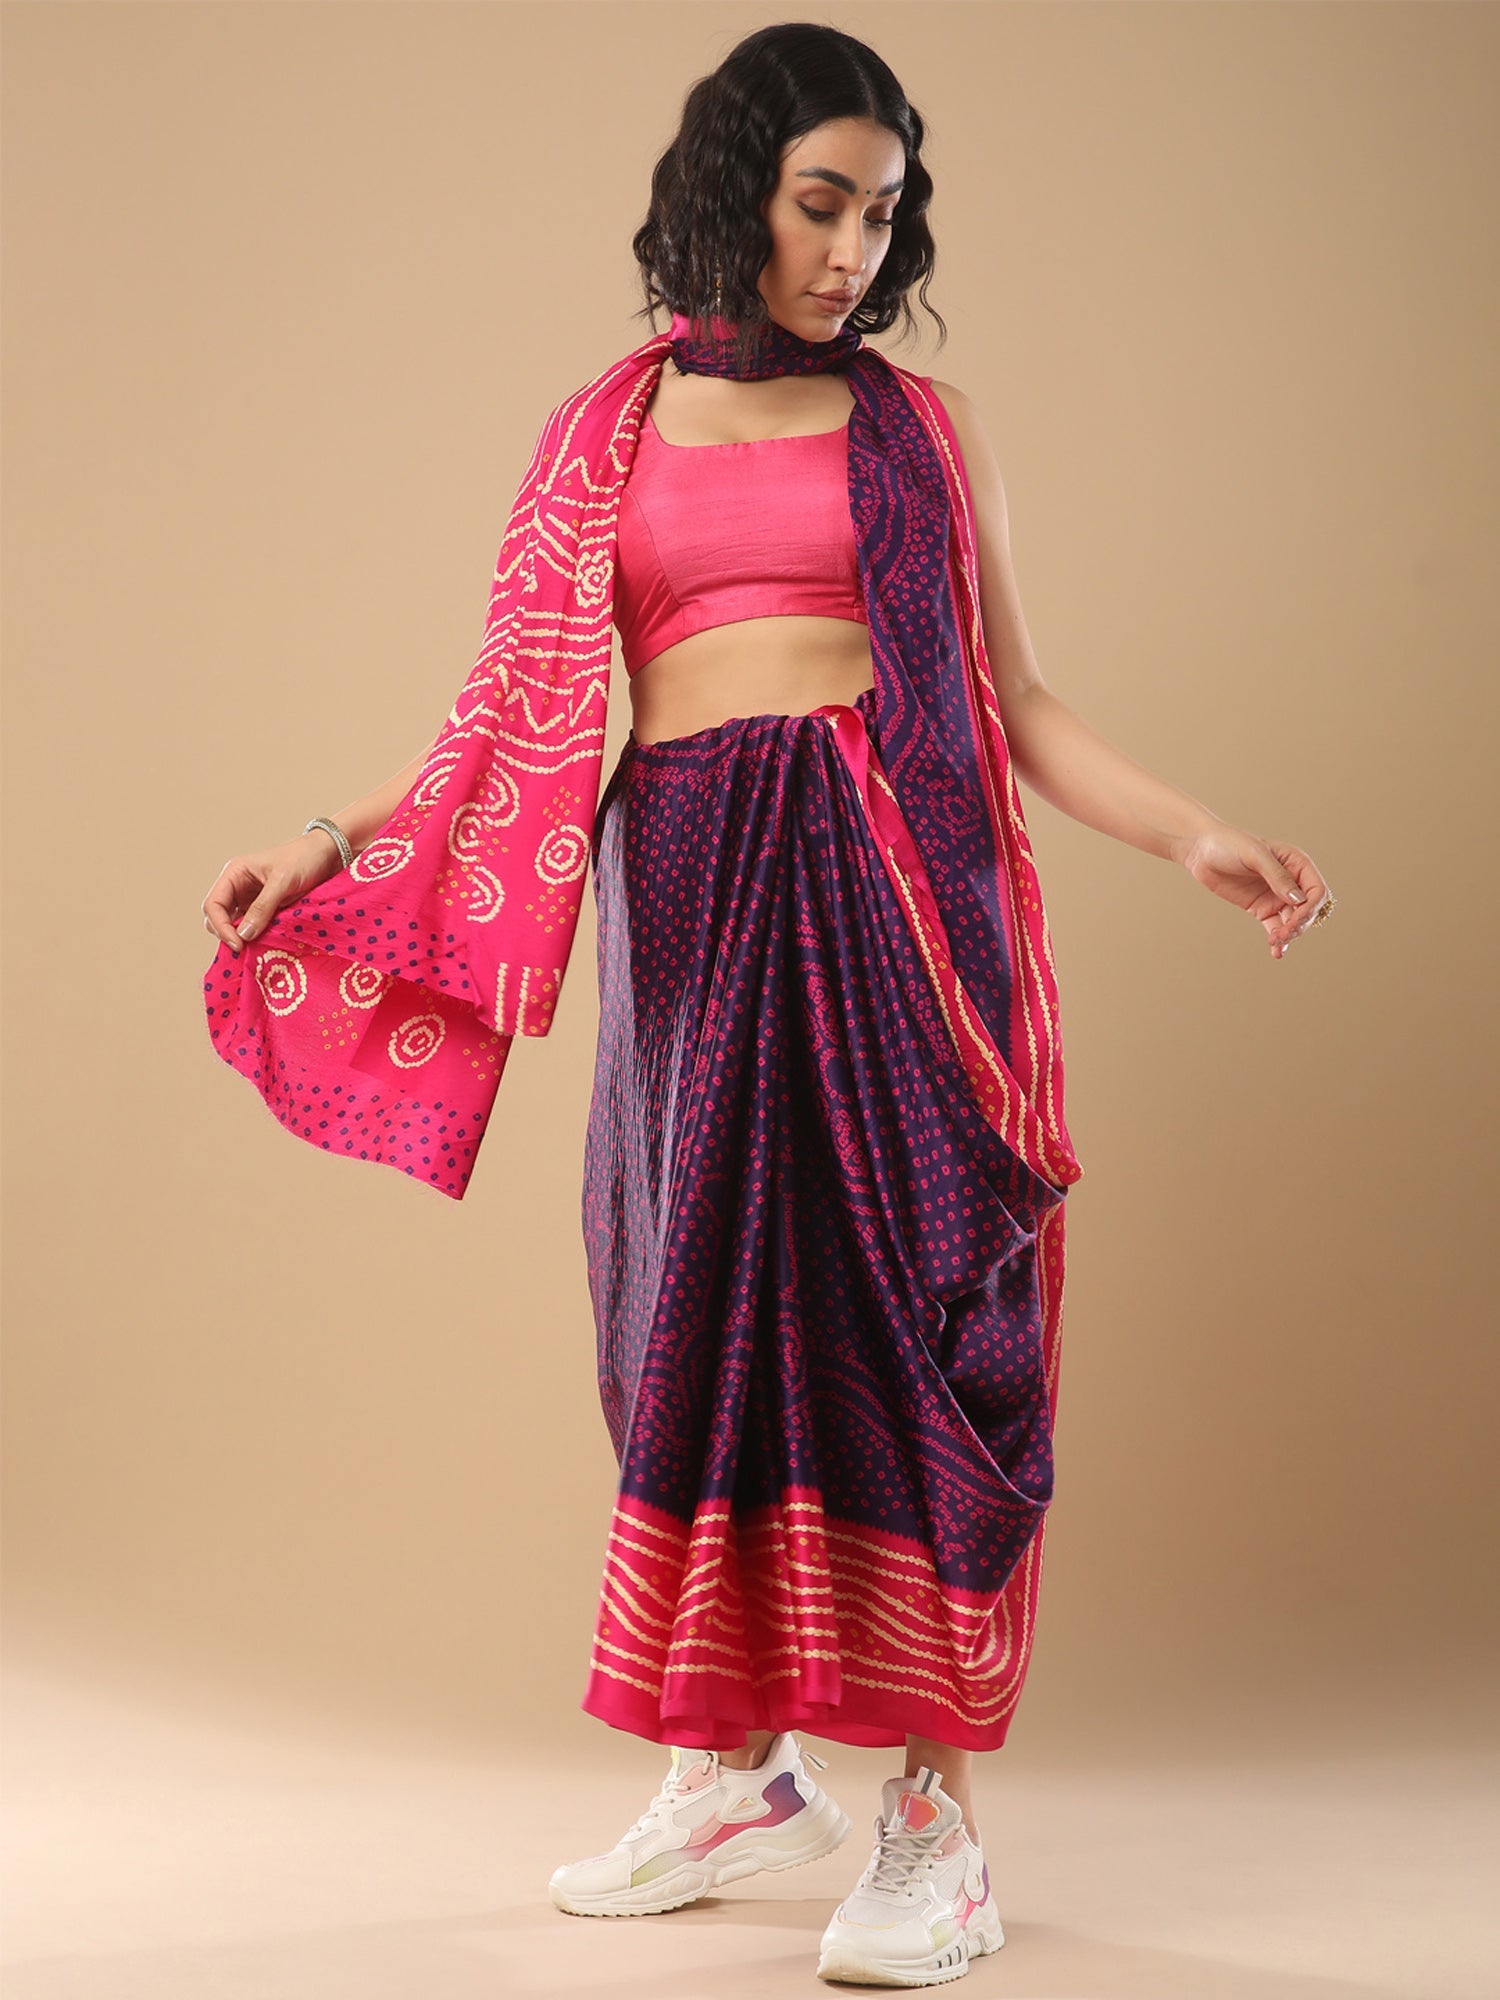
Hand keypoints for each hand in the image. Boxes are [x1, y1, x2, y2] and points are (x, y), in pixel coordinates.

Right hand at [201, 831, 344, 954]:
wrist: (327, 855)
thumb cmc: (304, 859)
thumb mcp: (283, 881)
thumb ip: (262, 907)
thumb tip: (243, 935)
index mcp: (234, 874)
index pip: (213, 904)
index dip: (220, 926)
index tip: (238, 943)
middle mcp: (237, 887)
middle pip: (217, 917)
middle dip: (226, 934)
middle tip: (244, 949)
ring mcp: (250, 899)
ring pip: (233, 924)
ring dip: (240, 937)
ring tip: (254, 949)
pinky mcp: (265, 909)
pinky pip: (251, 927)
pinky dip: (254, 937)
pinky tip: (263, 944)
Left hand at [1174, 823, 1332, 959]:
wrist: (1201, 851)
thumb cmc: (1229, 843)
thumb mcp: (1254, 855)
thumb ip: (1277, 876)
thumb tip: (1298, 899)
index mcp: (1297, 864)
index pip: (1316, 890)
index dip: (1311, 907)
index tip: (1295, 919)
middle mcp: (1291, 882)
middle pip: (1307, 910)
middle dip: (1299, 925)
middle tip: (1283, 934)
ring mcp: (1276, 897)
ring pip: (1293, 922)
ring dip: (1289, 935)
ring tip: (1275, 943)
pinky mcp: (1261, 908)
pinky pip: (1276, 927)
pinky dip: (1278, 940)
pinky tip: (1276, 952)